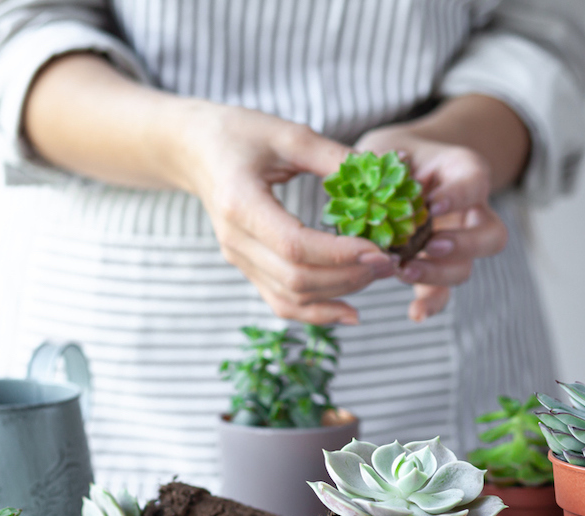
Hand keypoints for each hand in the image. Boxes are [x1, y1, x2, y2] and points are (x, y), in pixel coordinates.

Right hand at [178, 104, 398, 324]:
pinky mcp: (247, 268)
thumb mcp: (287, 134)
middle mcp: (235, 240)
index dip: (340, 254)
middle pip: (296, 278)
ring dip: (340, 293)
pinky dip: (317, 312)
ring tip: (377, 276)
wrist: (194, 150)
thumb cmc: (239, 134)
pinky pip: (282, 302)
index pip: (294, 246)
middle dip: (349, 276)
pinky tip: (350, 311)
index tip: (380, 250)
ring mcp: (238, 259)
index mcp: (240, 204)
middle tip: (391, 262)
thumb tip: (384, 175)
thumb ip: (332, 157)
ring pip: (291, 298)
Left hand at [354, 128, 509, 321]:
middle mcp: (471, 212)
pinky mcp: (435, 268)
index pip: (475, 184)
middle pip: (490, 236)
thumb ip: (382, 160)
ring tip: (405, 271)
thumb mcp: (389, 146)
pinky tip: (415, 313)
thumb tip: (360, 171)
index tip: (434, 203)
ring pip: (467, 267)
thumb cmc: (393, 154)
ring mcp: (456, 245)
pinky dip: (431, 303)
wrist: (396, 168)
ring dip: (439, 274)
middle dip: (463, 245)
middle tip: (431, 245)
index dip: (458, 196)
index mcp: (465, 173)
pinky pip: (442, 292)